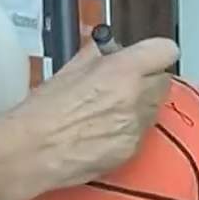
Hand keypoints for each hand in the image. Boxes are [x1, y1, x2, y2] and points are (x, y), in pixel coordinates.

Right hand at [0, 38, 177, 199]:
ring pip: (154, 109)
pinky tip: (103, 133)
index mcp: (123, 70)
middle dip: (147, 80)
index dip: (155, 53)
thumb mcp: (69, 70)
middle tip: (124, 85)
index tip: (145, 57)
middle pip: (163, 81)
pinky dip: (129, 131)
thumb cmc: (44, 110)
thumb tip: (103, 48)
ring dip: (140, 106)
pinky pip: (142, 135)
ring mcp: (137, 127)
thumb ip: (94, 56)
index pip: (165, 51)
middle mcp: (136, 97)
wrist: (33, 150)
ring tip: (108, 112)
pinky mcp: (132, 151)